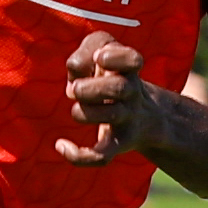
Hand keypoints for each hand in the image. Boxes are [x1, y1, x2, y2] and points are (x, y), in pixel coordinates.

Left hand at [55, 34, 167, 165]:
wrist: (146, 116)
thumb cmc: (112, 76)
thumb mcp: (103, 52)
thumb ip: (87, 51)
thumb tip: (75, 69)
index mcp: (129, 70)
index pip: (132, 60)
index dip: (115, 57)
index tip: (99, 58)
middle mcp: (132, 93)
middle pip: (120, 88)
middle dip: (92, 88)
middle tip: (76, 88)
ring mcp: (127, 120)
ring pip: (111, 116)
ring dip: (85, 112)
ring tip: (75, 108)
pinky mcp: (117, 144)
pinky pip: (102, 156)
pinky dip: (79, 155)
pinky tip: (60, 145)